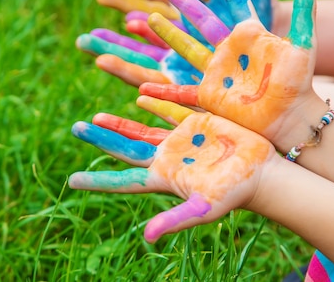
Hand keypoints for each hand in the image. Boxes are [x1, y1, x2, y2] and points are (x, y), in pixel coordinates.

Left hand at [69, 97, 275, 242]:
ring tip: (95, 117)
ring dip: (118, 123)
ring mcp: (180, 140)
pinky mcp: (196, 124)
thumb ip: (176, 220)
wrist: (262, 172)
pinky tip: (139, 95)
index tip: (71, 181)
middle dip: (101, 139)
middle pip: (125, 147)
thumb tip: (147, 237)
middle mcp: (167, 158)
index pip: (123, 179)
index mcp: (163, 177)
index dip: (98, 180)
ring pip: (141, 129)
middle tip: (76, 128)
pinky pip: (170, 109)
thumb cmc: (234, 194)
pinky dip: (154, 101)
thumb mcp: (204, 208)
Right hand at [77, 0, 272, 85]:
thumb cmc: (266, 14)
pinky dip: (126, 65)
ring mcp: (179, 42)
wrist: (274, 54)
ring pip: (138, 37)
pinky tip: (103, 60)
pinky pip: (148, 69)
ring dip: (111, 37)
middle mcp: (182, 14)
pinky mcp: (180, 71)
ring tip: (84, 37)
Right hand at [140, 0, 323, 147]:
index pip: (236, 2)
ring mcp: (215, 71)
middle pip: (200, 20)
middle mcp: (228, 49)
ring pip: (183, 48)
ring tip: (142, 19)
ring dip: (164, 34)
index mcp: (249, 34)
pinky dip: (161, 89)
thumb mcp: (304, 46)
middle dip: (184, 3)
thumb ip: (304, 15)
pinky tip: (142, 87)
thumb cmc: (299, 84)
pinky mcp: (208, 93)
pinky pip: (179, 90)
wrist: (290, 118)